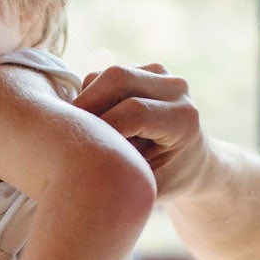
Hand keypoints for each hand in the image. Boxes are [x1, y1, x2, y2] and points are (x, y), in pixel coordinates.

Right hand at [74, 63, 210, 201]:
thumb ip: (121, 174)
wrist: (192, 164)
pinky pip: (104, 77)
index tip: (80, 152)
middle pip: (117, 78)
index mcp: (183, 119)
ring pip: (106, 75)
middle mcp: (176, 89)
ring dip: (86, 102)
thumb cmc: (167, 182)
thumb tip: (80, 166)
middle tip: (66, 134)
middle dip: (85, 104)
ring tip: (87, 134)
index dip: (100, 129)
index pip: (133, 112)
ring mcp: (162, 74)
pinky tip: (97, 124)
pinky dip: (91, 98)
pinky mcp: (145, 70)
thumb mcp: (148, 188)